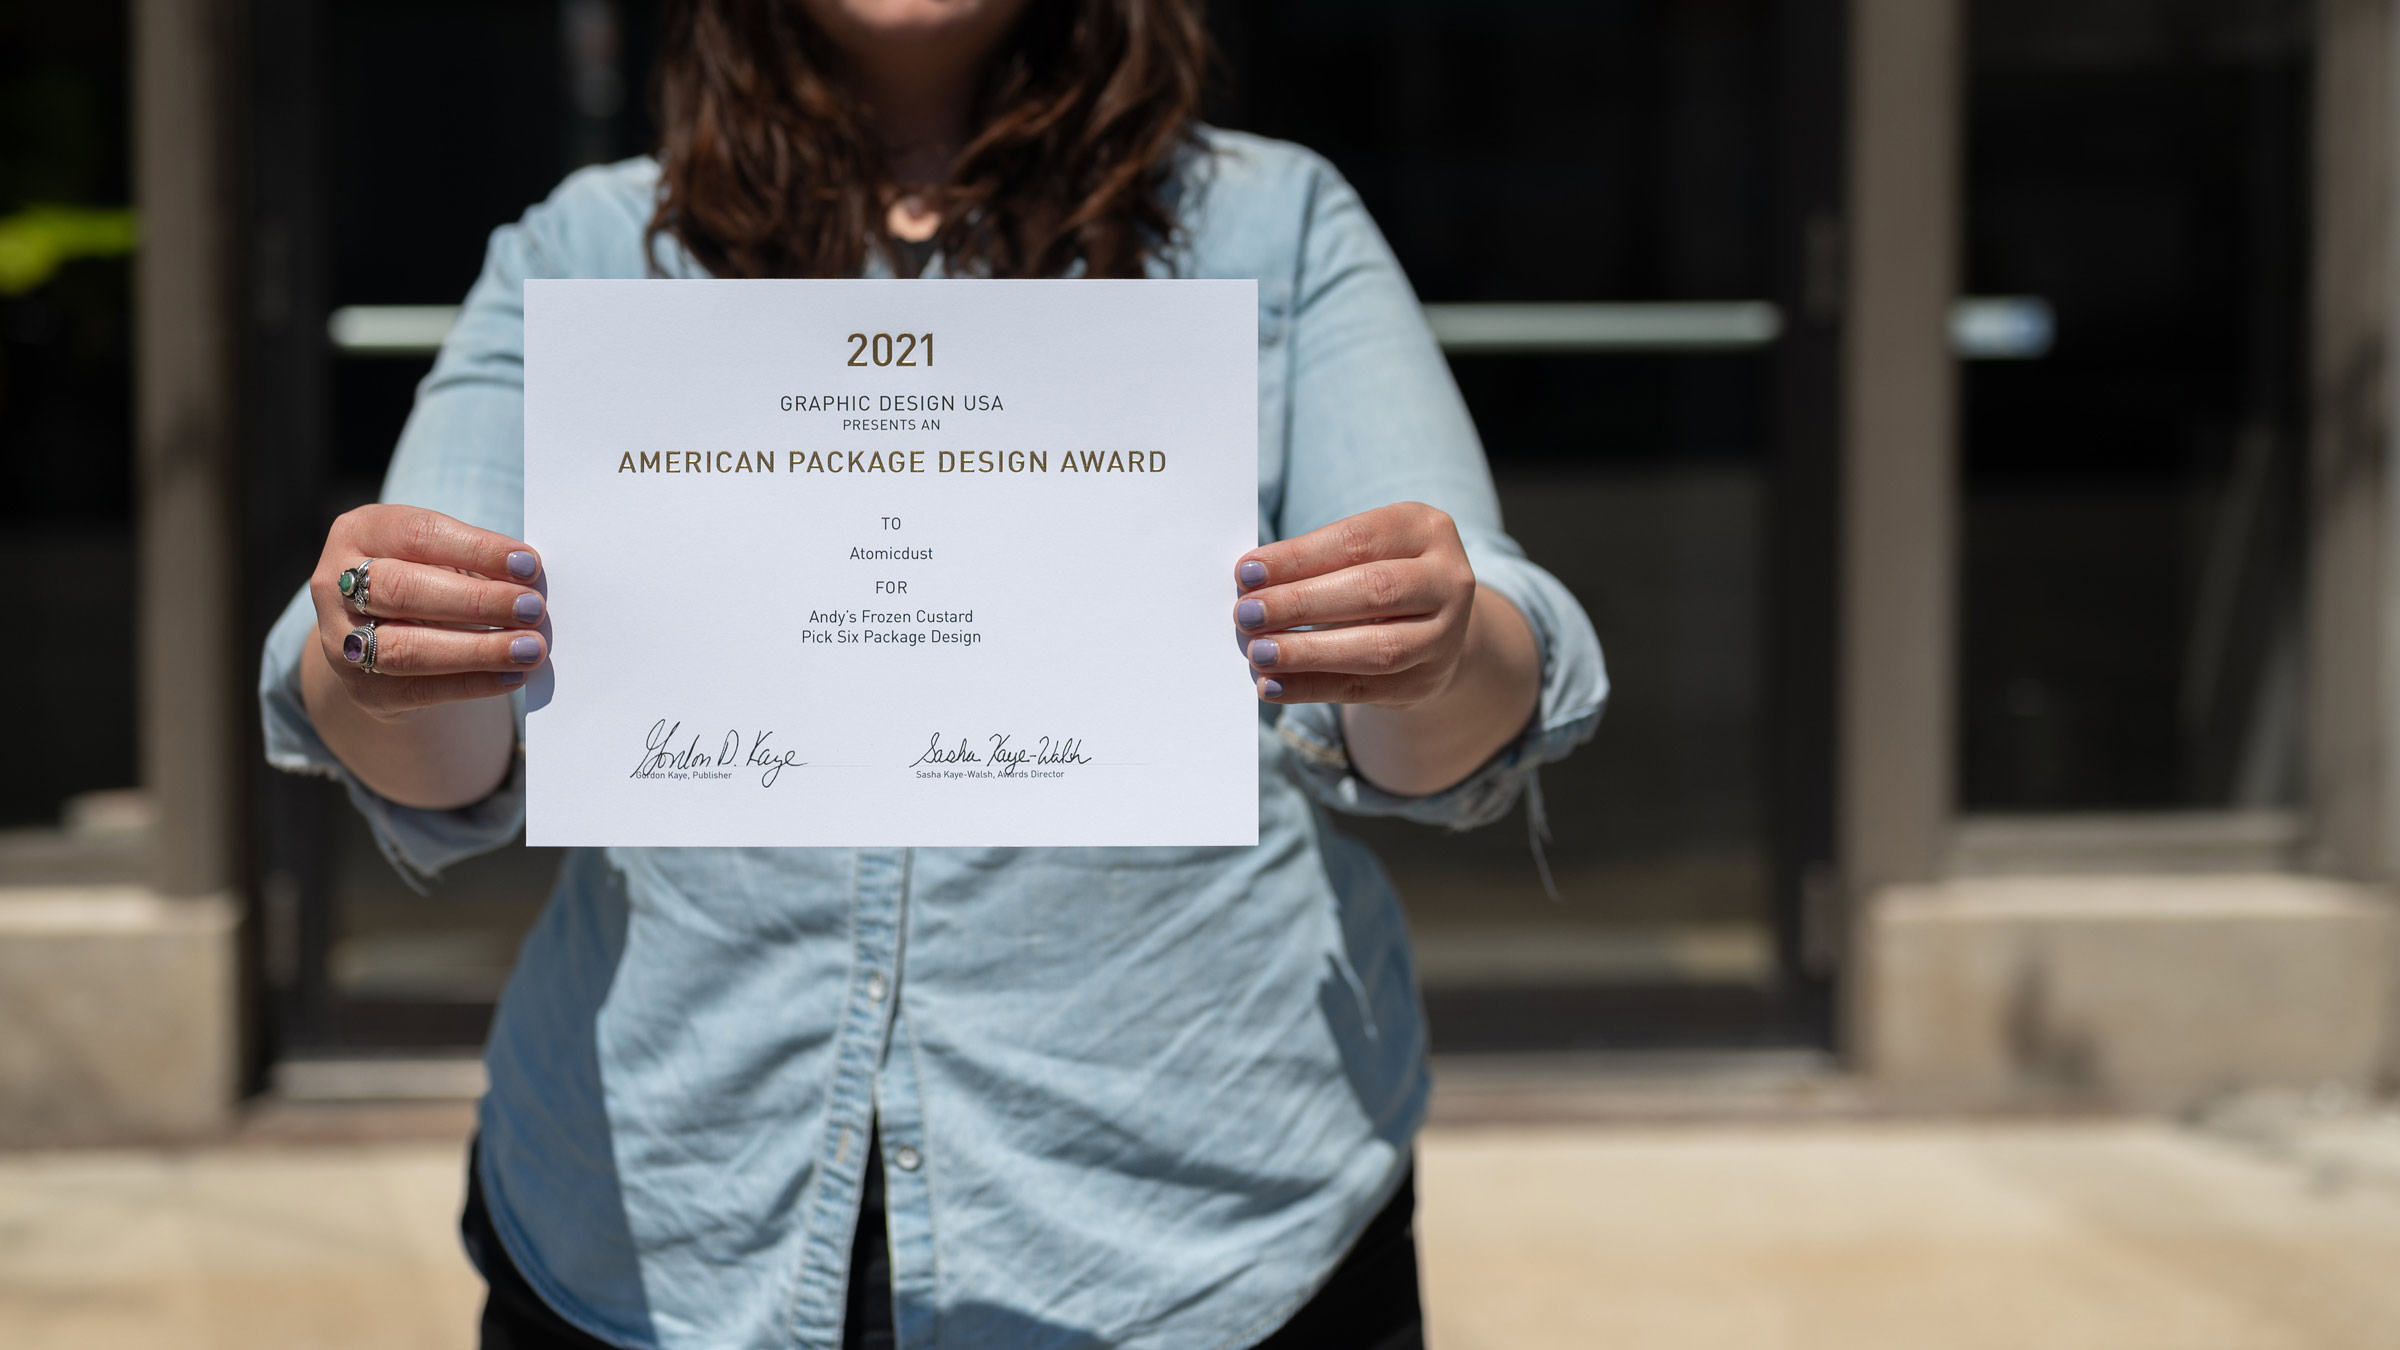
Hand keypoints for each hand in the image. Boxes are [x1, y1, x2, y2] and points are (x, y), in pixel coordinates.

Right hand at [308, 504, 547, 717]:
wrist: (382, 637)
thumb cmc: (426, 579)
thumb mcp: (440, 556)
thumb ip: (477, 563)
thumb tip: (532, 583)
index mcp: (359, 533)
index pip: (418, 535)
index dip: (476, 549)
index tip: (528, 565)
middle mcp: (335, 584)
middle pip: (404, 591)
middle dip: (477, 601)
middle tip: (532, 608)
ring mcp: (340, 640)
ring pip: (406, 648)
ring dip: (478, 649)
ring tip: (531, 648)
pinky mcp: (363, 688)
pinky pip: (420, 689)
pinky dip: (473, 683)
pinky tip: (513, 676)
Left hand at [1233, 502, 1478, 705]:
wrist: (1433, 628)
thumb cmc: (1378, 576)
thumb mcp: (1361, 552)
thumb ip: (1315, 563)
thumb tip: (1250, 583)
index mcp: (1425, 530)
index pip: (1356, 540)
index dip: (1299, 557)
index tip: (1247, 572)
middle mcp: (1447, 580)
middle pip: (1372, 590)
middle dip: (1301, 603)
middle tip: (1247, 614)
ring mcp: (1444, 636)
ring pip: (1377, 647)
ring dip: (1308, 652)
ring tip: (1258, 652)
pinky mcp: (1424, 682)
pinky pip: (1363, 689)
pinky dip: (1311, 688)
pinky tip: (1272, 685)